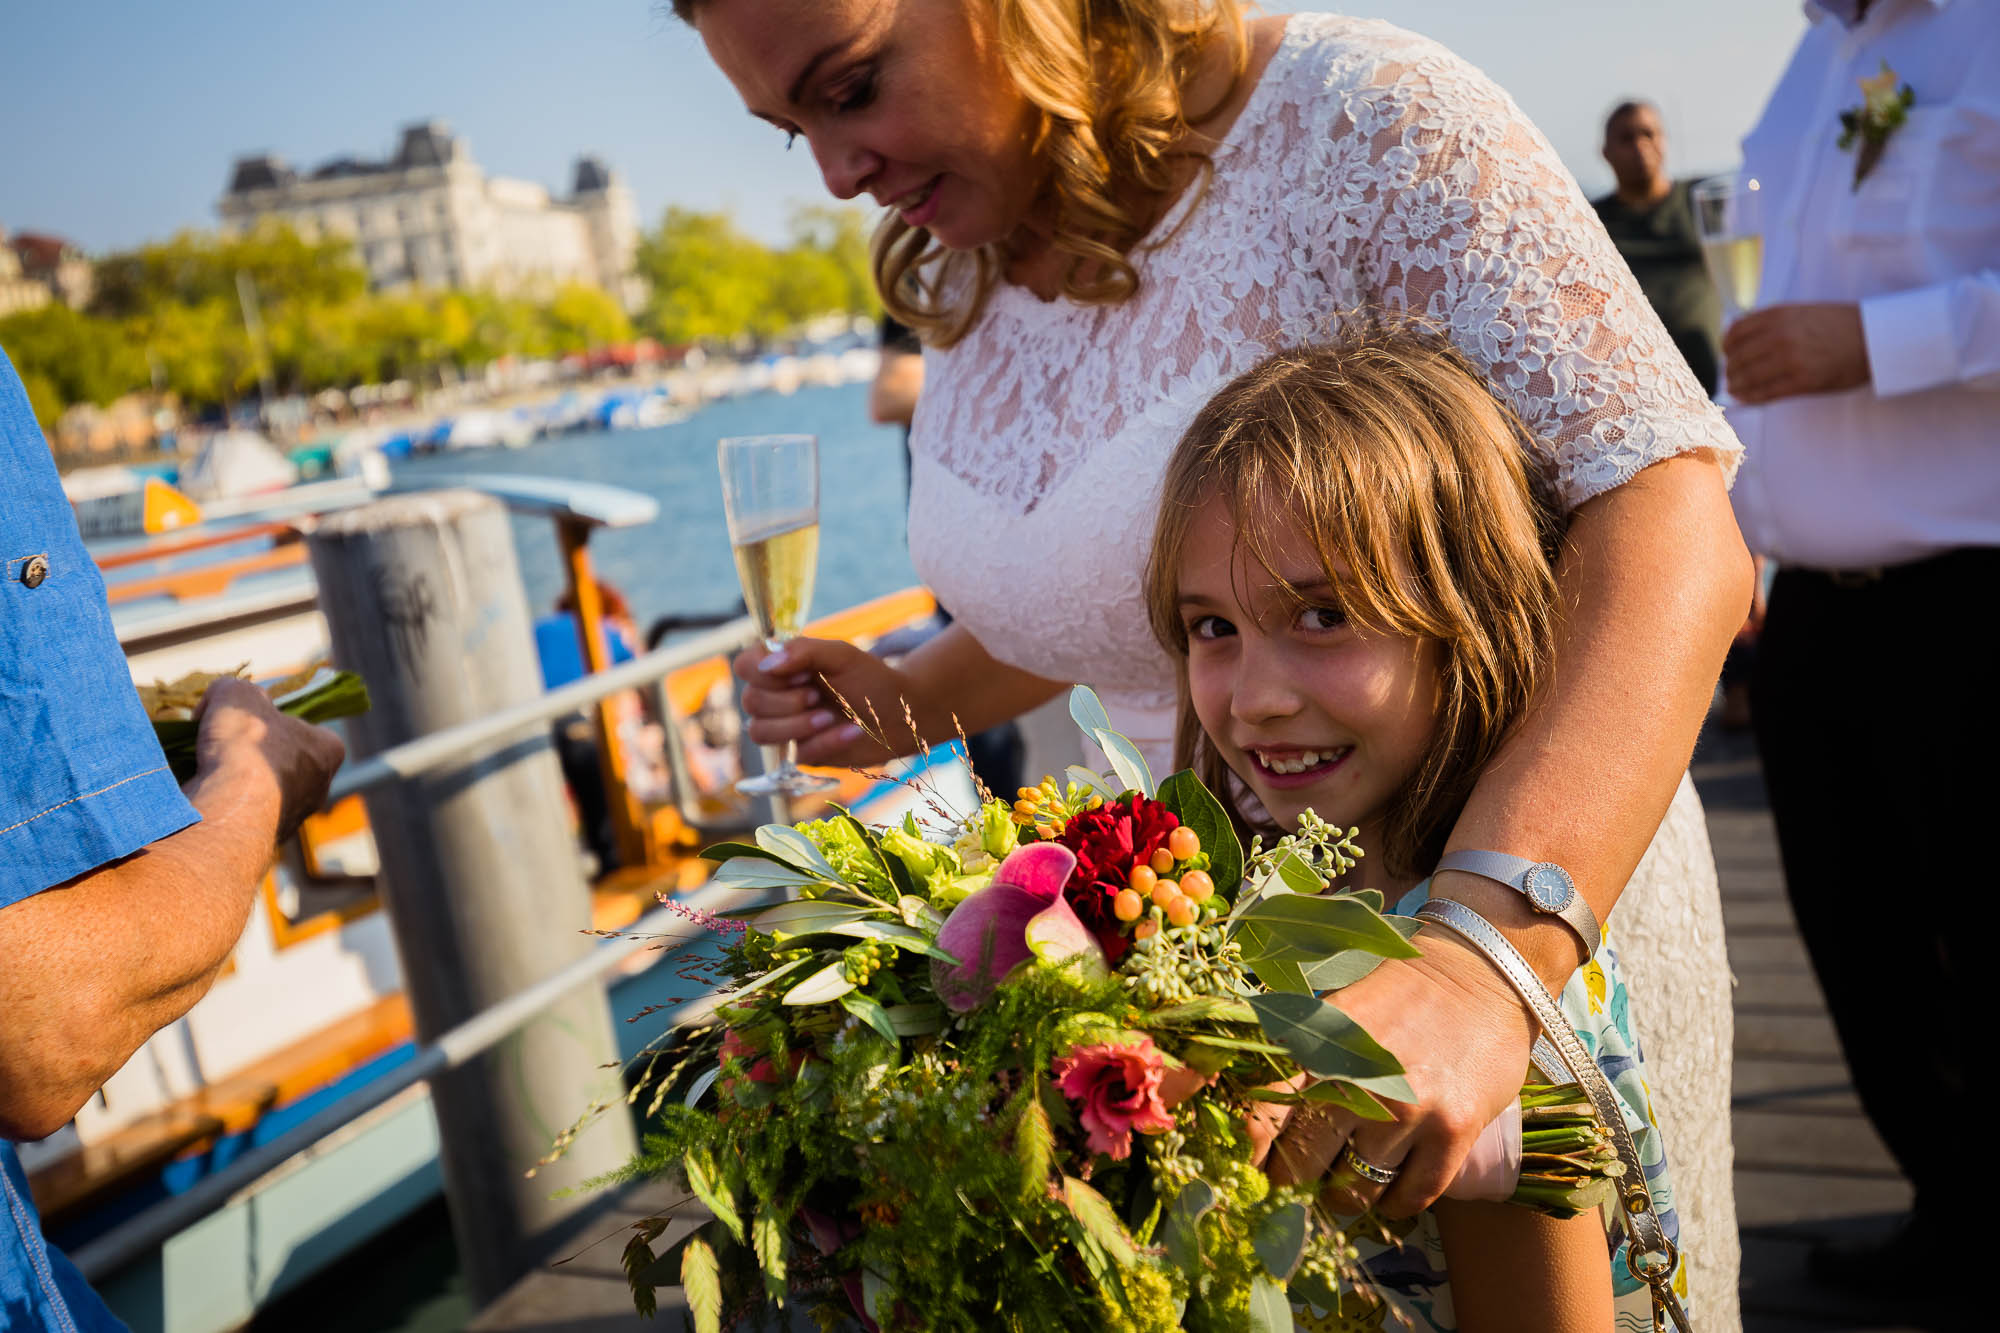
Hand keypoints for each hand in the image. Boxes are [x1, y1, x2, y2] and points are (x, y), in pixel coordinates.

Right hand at [192, 677, 345, 842]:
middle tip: (225, 746)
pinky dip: (221, 804)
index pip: (308, 730)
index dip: (275, 721)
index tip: (250, 721)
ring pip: (261, 792)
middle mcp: (318, 789)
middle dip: (254, 755)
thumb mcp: (238, 694)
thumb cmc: (246, 745)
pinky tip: (202, 794)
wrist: (228, 807)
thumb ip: (233, 689)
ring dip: (234, 781)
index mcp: (328, 752)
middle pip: (283, 762)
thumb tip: (221, 700)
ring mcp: (292, 819)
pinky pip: (240, 816)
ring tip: (206, 768)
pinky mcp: (261, 840)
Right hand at [731, 637, 926, 767]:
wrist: (903, 713)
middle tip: (819, 694)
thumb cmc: (871, 678)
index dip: (764, 673)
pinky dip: (828, 741)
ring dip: (798, 724)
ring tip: (830, 716)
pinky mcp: (804, 753)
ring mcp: (788, 727)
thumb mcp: (840, 654)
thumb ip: (802, 651)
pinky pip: (797, 753)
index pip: (745, 666)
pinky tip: (852, 731)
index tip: (801, 673)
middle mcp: (778, 696)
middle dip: (788, 701)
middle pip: (751, 702)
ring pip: (760, 732)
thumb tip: (766, 665)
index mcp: (783, 667)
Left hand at [1253, 929, 1535, 1217]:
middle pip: (1300, 1167)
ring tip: (1350, 1179)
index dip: (1250, 1156)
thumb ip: (1299, 1060)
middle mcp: (1356, 1082)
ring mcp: (1407, 1110)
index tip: (1251, 1170)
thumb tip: (1256, 1120)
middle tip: (1302, 1179)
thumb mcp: (1335, 1013)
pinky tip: (1392, 1186)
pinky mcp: (1453, 1131)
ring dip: (1347, 1195)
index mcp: (1317, 1047)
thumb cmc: (1397, 993)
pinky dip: (1395, 1203)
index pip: (1261, 1117)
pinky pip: (1410, 1197)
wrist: (1479, 973)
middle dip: (1294, 1183)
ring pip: (1355, 1190)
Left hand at [1723, 302, 1869, 403]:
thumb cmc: (1841, 325)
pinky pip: (1765, 393)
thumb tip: (1743, 339)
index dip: (1728, 346)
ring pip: (1747, 377)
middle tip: (1731, 376)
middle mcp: (1780, 336)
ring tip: (1735, 388)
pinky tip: (1745, 397)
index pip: (1736, 332)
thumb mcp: (1802, 312)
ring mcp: (1789, 359)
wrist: (1875, 337)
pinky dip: (1750, 397)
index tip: (1728, 353)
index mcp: (1779, 315)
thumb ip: (1773, 323)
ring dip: (1736, 385)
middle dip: (1731, 369)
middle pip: (1738, 358)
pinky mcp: (1801, 381)